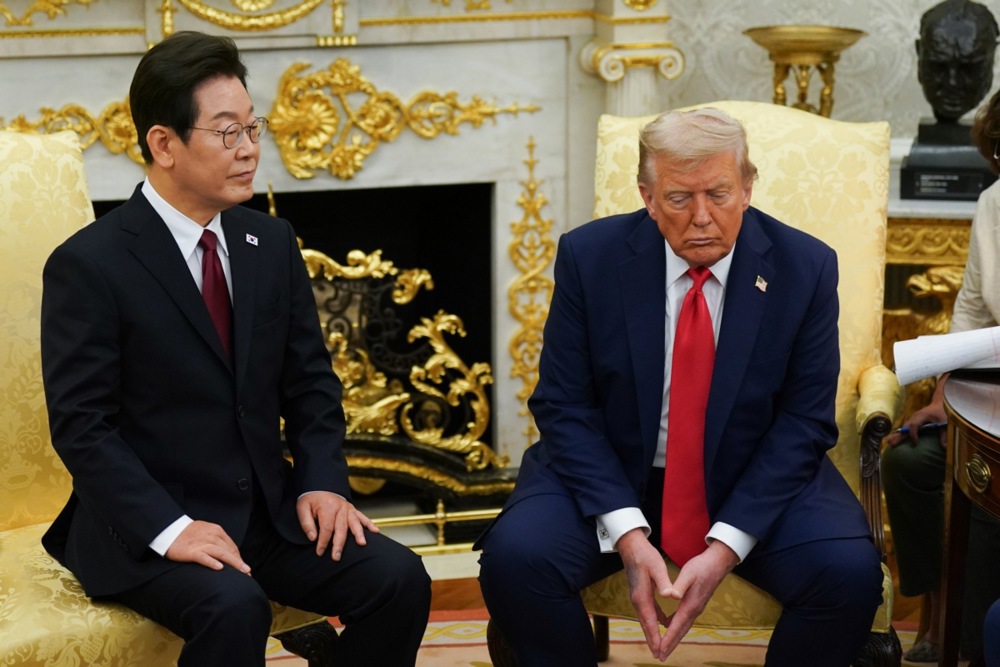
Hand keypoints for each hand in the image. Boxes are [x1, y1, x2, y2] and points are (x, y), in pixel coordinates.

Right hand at [165, 520, 250, 573]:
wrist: (168, 529)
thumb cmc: (187, 533)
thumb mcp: (206, 532)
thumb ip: (216, 541)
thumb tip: (227, 553)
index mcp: (217, 531)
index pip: (232, 547)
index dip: (239, 558)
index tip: (245, 569)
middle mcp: (212, 536)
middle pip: (230, 551)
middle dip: (240, 563)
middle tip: (248, 575)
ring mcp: (202, 543)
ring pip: (222, 553)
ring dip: (234, 563)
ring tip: (243, 572)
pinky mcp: (191, 551)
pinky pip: (203, 557)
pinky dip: (212, 562)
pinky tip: (220, 568)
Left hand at [296, 491, 378, 559]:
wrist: (320, 485)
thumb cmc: (311, 499)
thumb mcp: (302, 508)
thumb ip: (306, 523)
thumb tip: (313, 538)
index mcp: (327, 507)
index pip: (326, 528)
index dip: (323, 542)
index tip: (319, 552)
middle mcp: (340, 507)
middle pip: (341, 528)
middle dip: (339, 544)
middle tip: (336, 557)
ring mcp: (348, 508)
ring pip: (354, 523)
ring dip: (359, 534)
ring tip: (362, 544)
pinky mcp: (353, 509)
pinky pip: (362, 517)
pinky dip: (369, 524)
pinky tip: (376, 531)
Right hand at [617, 529, 672, 659]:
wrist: (631, 546)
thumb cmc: (645, 555)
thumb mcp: (657, 567)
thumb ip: (664, 582)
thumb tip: (670, 596)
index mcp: (642, 596)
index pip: (649, 621)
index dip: (655, 636)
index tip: (659, 650)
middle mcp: (637, 599)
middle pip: (645, 624)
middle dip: (652, 641)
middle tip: (659, 656)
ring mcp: (637, 597)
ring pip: (646, 619)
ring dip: (652, 633)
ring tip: (659, 646)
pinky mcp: (640, 593)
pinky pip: (648, 611)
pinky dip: (654, 620)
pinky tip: (662, 623)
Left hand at [658, 540, 737, 659]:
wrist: (717, 564)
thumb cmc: (701, 567)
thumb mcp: (688, 574)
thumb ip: (679, 586)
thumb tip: (671, 596)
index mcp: (690, 605)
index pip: (677, 626)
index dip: (668, 639)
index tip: (660, 650)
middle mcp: (694, 610)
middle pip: (681, 631)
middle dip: (671, 644)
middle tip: (660, 657)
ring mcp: (696, 608)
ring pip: (683, 627)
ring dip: (674, 638)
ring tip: (664, 647)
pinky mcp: (696, 604)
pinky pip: (684, 619)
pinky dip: (676, 626)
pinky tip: (668, 624)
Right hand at [885, 402, 947, 447]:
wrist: (939, 403)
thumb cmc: (943, 412)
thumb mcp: (945, 423)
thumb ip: (944, 435)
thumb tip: (945, 447)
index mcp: (922, 416)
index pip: (914, 425)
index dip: (913, 434)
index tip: (915, 443)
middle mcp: (915, 417)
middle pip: (905, 427)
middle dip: (898, 436)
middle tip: (891, 444)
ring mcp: (913, 418)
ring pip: (903, 427)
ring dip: (897, 434)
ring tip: (889, 442)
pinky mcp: (913, 420)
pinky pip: (905, 427)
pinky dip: (900, 433)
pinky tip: (895, 438)